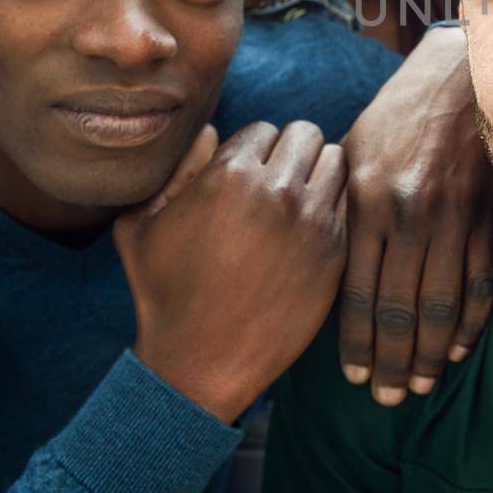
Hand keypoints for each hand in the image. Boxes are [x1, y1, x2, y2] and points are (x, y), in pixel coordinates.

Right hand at [114, 121, 347, 422]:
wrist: (199, 362)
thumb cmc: (163, 293)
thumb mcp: (141, 225)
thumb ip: (175, 169)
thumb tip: (209, 131)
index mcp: (229, 175)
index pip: (263, 130)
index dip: (253, 151)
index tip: (246, 178)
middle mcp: (277, 191)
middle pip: (305, 135)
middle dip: (291, 153)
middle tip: (278, 182)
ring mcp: (312, 221)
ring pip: (335, 162)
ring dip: (319, 175)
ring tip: (299, 201)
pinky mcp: (335, 251)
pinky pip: (350, 204)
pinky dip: (335, 208)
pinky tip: (313, 228)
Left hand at [340, 24, 492, 405]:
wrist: (463, 76)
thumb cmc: (400, 113)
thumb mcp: (357, 149)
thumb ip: (343, 205)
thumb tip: (323, 257)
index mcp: (367, 198)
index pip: (356, 289)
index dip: (354, 342)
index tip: (351, 375)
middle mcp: (407, 212)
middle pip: (397, 308)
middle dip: (390, 361)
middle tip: (386, 398)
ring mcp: (453, 216)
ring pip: (441, 304)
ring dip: (430, 354)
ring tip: (419, 384)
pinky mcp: (488, 214)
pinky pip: (480, 282)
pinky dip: (471, 322)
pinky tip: (458, 348)